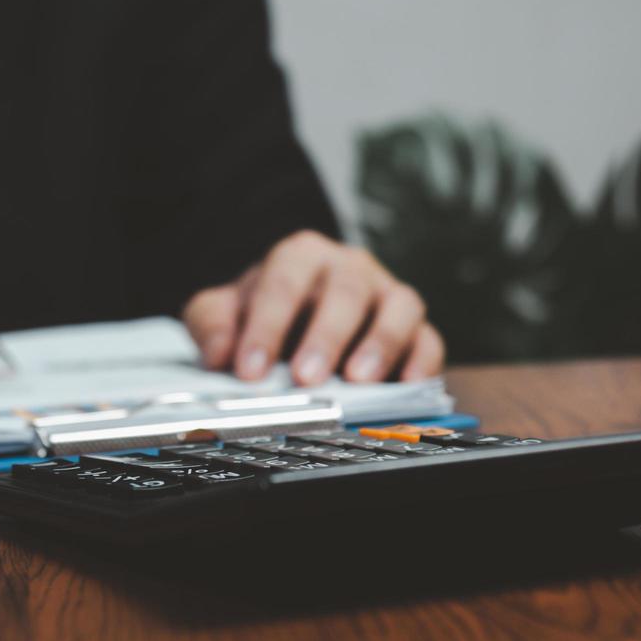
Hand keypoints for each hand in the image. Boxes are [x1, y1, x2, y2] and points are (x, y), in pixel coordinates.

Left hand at [182, 230, 444, 385]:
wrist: (299, 315)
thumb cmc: (265, 313)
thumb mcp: (224, 311)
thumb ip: (211, 324)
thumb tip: (218, 354)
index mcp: (300, 255)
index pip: (283, 281)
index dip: (266, 326)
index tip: (249, 369)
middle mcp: (349, 267)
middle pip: (344, 291)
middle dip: (325, 336)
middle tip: (305, 378)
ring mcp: (387, 293)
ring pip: (397, 307)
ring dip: (380, 343)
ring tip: (357, 381)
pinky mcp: (416, 326)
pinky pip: (428, 338)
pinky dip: (422, 361)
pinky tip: (406, 385)